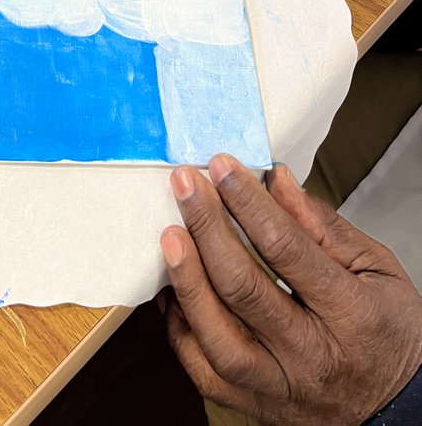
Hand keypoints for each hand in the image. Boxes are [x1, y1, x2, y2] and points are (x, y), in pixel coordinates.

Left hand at [159, 155, 421, 424]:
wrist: (401, 405)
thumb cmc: (388, 329)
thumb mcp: (377, 268)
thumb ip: (324, 226)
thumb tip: (276, 181)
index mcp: (351, 315)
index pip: (287, 249)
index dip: (247, 202)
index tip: (221, 166)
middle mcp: (313, 356)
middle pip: (244, 290)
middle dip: (207, 228)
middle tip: (184, 184)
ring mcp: (282, 386)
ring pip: (219, 341)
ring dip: (188, 282)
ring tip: (170, 235)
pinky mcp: (259, 407)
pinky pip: (207, 375)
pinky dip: (181, 332)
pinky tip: (173, 292)